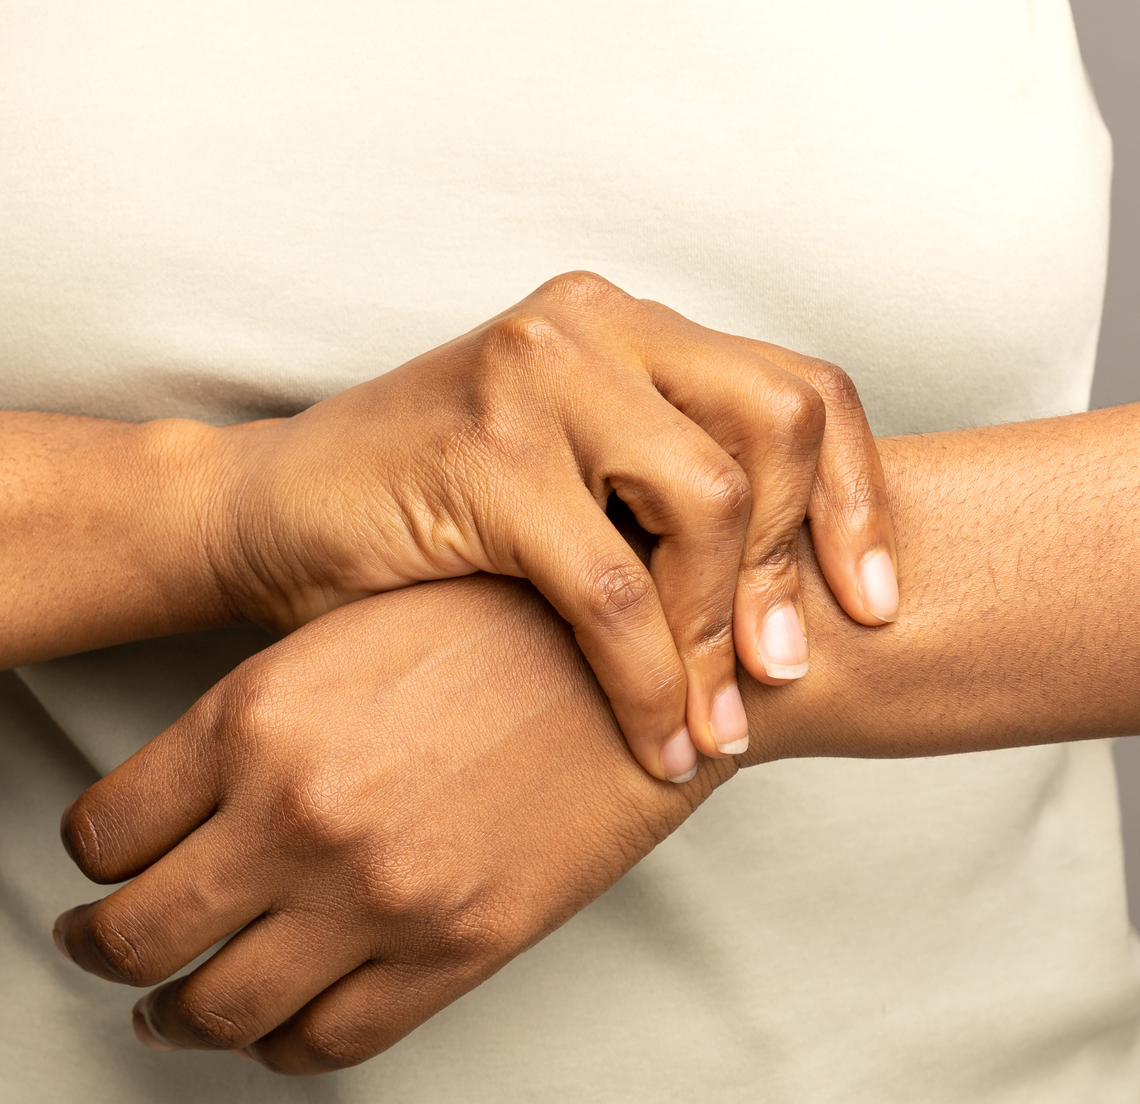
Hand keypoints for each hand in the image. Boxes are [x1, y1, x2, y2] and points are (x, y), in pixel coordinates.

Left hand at [53, 576, 738, 1072]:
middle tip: (94, 945)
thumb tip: (176, 801)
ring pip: (215, 1008)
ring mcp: (375, 894)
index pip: (104, 828)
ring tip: (165, 1010)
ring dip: (172, 1017)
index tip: (94, 866)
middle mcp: (298, 814)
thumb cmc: (501, 619)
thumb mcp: (345, 633)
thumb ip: (251, 720)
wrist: (648, 655)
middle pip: (135, 933)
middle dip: (98, 949)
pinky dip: (277, 1048)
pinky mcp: (453, 951)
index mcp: (255, 716)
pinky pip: (327, 1041)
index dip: (85, 858)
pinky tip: (270, 1030)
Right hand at [208, 271, 893, 780]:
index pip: (800, 389)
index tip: (872, 604)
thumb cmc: (424, 519)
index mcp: (628, 327)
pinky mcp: (482, 453)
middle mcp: (593, 327)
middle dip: (800, 560)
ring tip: (716, 725)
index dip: (856, 500)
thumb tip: (810, 600)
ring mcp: (535, 375)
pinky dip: (649, 678)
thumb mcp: (571, 485)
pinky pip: (612, 584)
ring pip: (706, 501)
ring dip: (724, 633)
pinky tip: (654, 740)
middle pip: (780, 422)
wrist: (267, 519)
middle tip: (786, 669)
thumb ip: (668, 500)